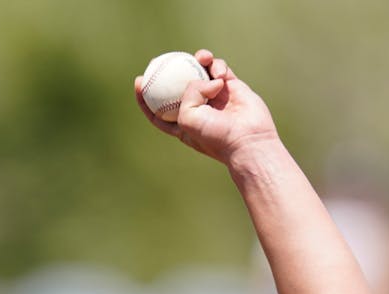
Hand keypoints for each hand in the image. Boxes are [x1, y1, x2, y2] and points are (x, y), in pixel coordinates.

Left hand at [133, 49, 280, 166]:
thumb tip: (201, 78)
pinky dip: (218, 66)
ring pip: (201, 71)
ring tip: (203, 58)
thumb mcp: (188, 118)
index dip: (146, 97)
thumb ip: (187, 94)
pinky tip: (220, 73)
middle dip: (169, 71)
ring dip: (200, 60)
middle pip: (178, 86)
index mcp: (183, 123)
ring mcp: (215, 97)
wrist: (248, 139)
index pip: (158, 109)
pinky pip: (220, 69)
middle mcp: (198, 108)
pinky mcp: (232, 87)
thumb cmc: (215, 135)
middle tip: (160, 60)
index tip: (139, 82)